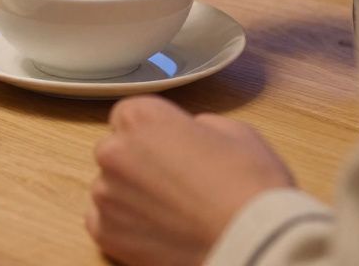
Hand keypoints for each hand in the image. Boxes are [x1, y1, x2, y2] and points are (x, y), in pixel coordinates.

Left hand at [87, 96, 295, 265]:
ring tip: (174, 211)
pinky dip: (125, 225)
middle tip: (177, 182)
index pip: (129, 115)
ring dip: (133, 195)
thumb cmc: (249, 187)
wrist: (253, 243)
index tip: (170, 147)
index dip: (152, 132)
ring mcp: (106, 194)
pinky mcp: (106, 233)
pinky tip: (159, 230)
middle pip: (117, 150)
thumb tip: (189, 133)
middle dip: (139, 162)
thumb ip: (196, 125)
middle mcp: (114, 151)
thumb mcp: (233, 131)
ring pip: (111, 187)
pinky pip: (104, 221)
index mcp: (141, 118)